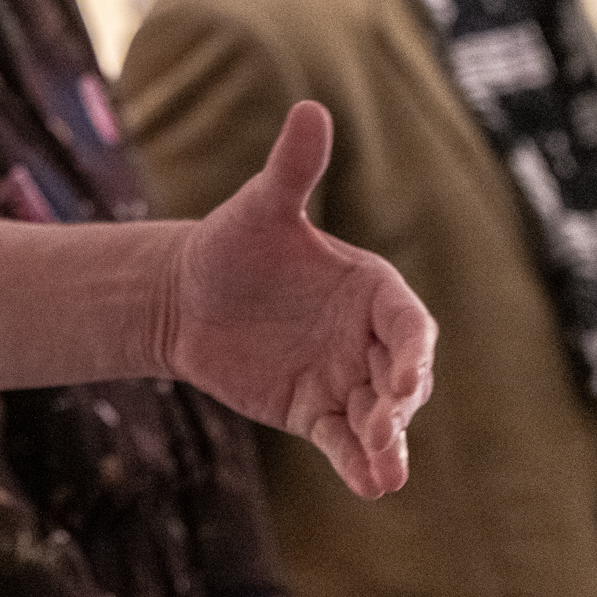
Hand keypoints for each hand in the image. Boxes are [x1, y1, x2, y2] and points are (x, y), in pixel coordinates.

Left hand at [162, 101, 435, 497]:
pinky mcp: (318, 412)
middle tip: (385, 422)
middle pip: (404, 375)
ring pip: (381, 416)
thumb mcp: (260, 208)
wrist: (183, 297)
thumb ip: (292, 170)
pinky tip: (370, 487)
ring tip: (384, 469)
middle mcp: (367, 336)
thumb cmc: (230, 244)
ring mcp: (347, 378)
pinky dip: (360, 464)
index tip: (404, 374)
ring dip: (387, 441)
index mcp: (369, 287)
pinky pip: (347, 443)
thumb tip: (311, 109)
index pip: (408, 322)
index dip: (412, 348)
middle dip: (401, 402)